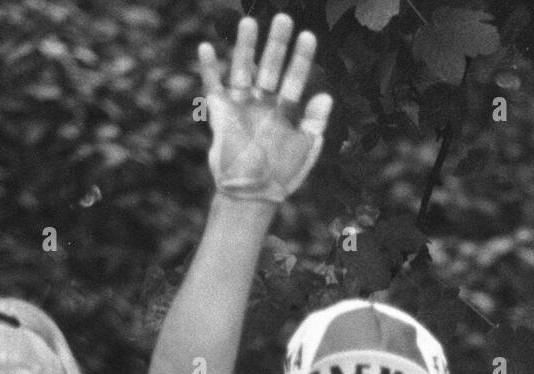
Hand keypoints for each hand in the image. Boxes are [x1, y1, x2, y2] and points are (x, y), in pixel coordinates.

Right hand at [198, 15, 332, 203]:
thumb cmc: (281, 175)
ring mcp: (242, 106)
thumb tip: (326, 95)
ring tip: (249, 22)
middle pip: (271, 66)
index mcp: (285, 110)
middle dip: (277, 44)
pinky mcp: (220, 113)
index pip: (295, 78)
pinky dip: (209, 68)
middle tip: (284, 18)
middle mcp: (263, 103)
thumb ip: (315, 122)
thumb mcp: (305, 148)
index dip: (302, 58)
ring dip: (246, 47)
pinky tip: (207, 47)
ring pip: (243, 69)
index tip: (308, 36)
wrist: (252, 195)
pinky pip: (213, 85)